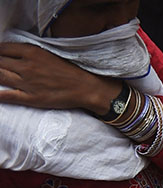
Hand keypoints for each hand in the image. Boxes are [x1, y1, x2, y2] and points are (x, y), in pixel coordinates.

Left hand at [0, 43, 122, 113]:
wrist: (86, 88)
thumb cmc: (69, 71)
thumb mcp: (47, 53)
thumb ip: (28, 52)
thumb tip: (11, 53)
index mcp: (31, 52)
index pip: (2, 48)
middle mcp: (26, 66)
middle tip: (0, 67)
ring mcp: (27, 83)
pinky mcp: (32, 98)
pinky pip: (8, 96)